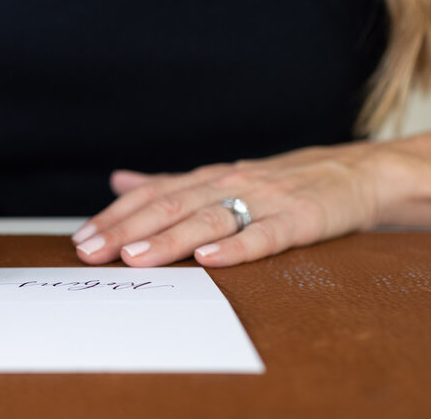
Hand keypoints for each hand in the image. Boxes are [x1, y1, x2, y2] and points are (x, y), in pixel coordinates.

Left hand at [72, 141, 388, 266]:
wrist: (348, 172)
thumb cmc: (276, 182)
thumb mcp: (218, 179)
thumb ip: (168, 184)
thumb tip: (118, 181)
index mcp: (205, 179)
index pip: (150, 196)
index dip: (114, 217)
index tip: (82, 238)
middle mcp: (226, 184)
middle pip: (169, 206)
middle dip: (126, 230)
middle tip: (91, 251)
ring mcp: (263, 199)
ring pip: (208, 218)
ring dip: (169, 238)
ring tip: (136, 256)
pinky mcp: (298, 218)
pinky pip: (265, 234)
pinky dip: (237, 246)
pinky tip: (210, 258)